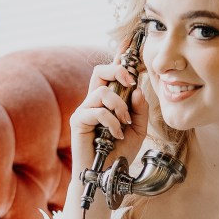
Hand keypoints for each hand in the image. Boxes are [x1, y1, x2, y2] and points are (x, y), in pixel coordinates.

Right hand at [70, 58, 148, 173]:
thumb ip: (140, 110)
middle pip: (100, 71)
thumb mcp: (138, 129)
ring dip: (119, 106)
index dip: (120, 56)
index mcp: (108, 100)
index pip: (112, 73)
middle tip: (131, 82)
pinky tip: (116, 135)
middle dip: (117, 70)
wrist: (107, 175)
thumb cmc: (120, 152)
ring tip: (125, 123)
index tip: (131, 43)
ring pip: (102, 91)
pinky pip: (97, 111)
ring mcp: (85, 110)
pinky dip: (111, 122)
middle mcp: (94, 101)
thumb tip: (138, 90)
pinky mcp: (78, 121)